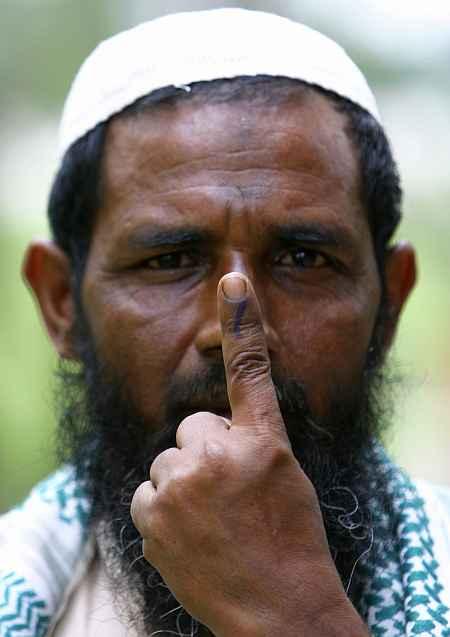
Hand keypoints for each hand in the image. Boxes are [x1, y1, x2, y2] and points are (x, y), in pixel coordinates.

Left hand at [131, 273, 368, 636]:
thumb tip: (212, 419)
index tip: (233, 280)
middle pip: (191, 430)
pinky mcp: (151, 516)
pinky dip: (163, 510)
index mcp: (261, 441)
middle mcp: (218, 456)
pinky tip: (192, 534)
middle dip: (205, 454)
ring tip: (214, 520)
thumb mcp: (285, 474)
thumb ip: (251, 436)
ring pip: (167, 463)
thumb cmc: (291, 538)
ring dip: (183, 484)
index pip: (249, 371)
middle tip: (232, 494)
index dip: (241, 322)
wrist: (278, 607)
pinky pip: (148, 493)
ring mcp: (179, 487)